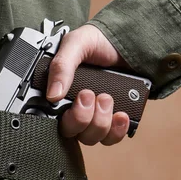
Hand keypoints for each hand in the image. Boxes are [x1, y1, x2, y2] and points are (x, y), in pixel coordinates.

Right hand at [46, 24, 129, 145]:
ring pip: (91, 137)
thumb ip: (62, 66)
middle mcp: (74, 108)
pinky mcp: (113, 119)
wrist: (127, 41)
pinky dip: (117, 129)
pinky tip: (121, 115)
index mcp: (60, 92)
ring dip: (100, 122)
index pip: (52, 119)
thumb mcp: (76, 44)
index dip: (61, 117)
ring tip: (107, 97)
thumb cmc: (98, 41)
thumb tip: (52, 94)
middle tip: (89, 95)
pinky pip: (111, 138)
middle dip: (81, 118)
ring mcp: (94, 116)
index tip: (73, 102)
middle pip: (72, 132)